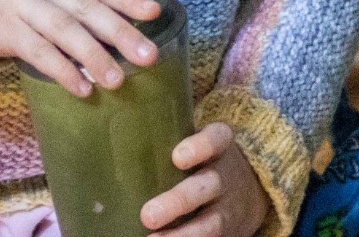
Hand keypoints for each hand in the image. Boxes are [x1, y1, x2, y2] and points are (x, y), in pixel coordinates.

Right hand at [0, 0, 162, 94]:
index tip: (154, 13)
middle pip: (84, 6)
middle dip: (119, 32)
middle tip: (148, 56)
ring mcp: (17, 3)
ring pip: (63, 29)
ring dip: (94, 56)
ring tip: (117, 80)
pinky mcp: (2, 29)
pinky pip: (38, 51)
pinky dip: (62, 70)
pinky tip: (82, 87)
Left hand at [141, 122, 267, 236]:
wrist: (250, 189)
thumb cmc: (203, 160)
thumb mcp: (198, 142)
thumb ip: (166, 137)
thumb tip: (108, 132)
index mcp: (219, 146)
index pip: (216, 139)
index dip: (199, 147)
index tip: (178, 156)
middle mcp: (226, 175)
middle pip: (207, 185)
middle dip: (178, 201)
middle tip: (147, 215)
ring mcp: (228, 207)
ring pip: (211, 223)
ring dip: (182, 235)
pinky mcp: (226, 230)